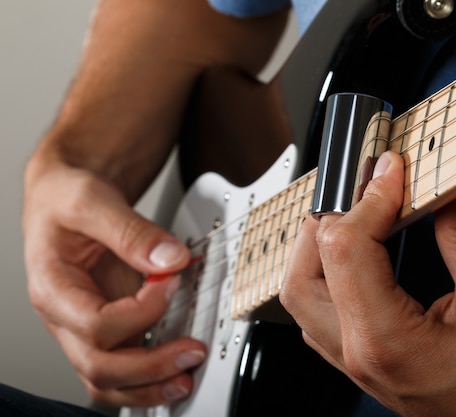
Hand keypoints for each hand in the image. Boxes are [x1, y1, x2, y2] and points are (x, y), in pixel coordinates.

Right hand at [23, 160, 206, 405]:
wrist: (63, 197)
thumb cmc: (66, 199)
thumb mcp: (92, 200)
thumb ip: (131, 231)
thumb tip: (170, 260)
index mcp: (54, 287)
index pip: (94, 323)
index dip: (140, 312)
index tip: (171, 283)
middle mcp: (67, 316)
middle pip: (98, 366)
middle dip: (149, 368)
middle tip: (191, 353)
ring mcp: (87, 326)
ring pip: (107, 380)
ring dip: (148, 386)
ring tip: (185, 378)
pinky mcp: (108, 326)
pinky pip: (123, 366)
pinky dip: (148, 376)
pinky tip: (174, 369)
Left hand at [280, 151, 455, 416]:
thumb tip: (452, 185)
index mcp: (386, 340)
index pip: (346, 249)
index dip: (367, 199)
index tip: (391, 172)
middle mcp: (357, 355)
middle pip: (301, 274)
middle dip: (327, 222)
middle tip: (366, 195)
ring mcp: (351, 362)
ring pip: (299, 295)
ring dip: (318, 249)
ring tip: (358, 220)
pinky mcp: (358, 362)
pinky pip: (315, 313)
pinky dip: (325, 276)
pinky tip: (355, 259)